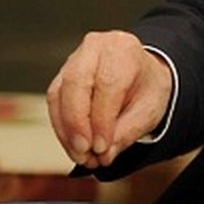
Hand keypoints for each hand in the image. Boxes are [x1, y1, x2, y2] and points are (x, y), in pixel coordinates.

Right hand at [47, 30, 173, 168]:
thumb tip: (104, 154)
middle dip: (77, 124)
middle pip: (76, 83)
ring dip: (67, 130)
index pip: (107, 83)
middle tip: (85, 154)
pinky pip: (54, 101)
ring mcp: (74, 58)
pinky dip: (61, 128)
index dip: (102, 120)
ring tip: (82, 156)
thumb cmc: (146, 88)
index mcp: (123, 48)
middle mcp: (95, 47)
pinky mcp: (62, 75)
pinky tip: (73, 146)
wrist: (140, 74)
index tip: (102, 148)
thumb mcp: (149, 110)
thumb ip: (127, 132)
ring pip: (60, 94)